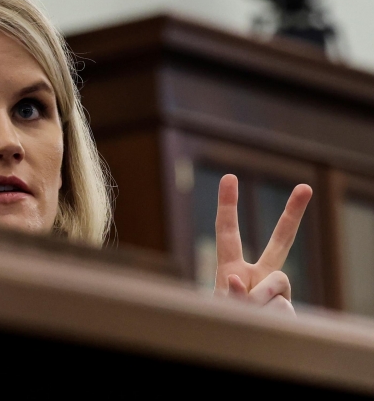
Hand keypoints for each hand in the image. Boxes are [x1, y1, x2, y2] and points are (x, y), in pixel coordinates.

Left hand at [213, 174, 311, 316]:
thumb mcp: (219, 306)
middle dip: (293, 214)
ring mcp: (277, 292)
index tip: (230, 177)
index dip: (228, 205)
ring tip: (248, 317)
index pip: (228, 232)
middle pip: (281, 241)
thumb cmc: (223, 323)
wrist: (241, 348)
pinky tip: (264, 326)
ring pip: (273, 286)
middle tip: (306, 187)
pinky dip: (267, 319)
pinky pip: (280, 308)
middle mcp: (260, 274)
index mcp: (232, 267)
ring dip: (255, 303)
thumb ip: (231, 293)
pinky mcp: (290, 308)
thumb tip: (240, 281)